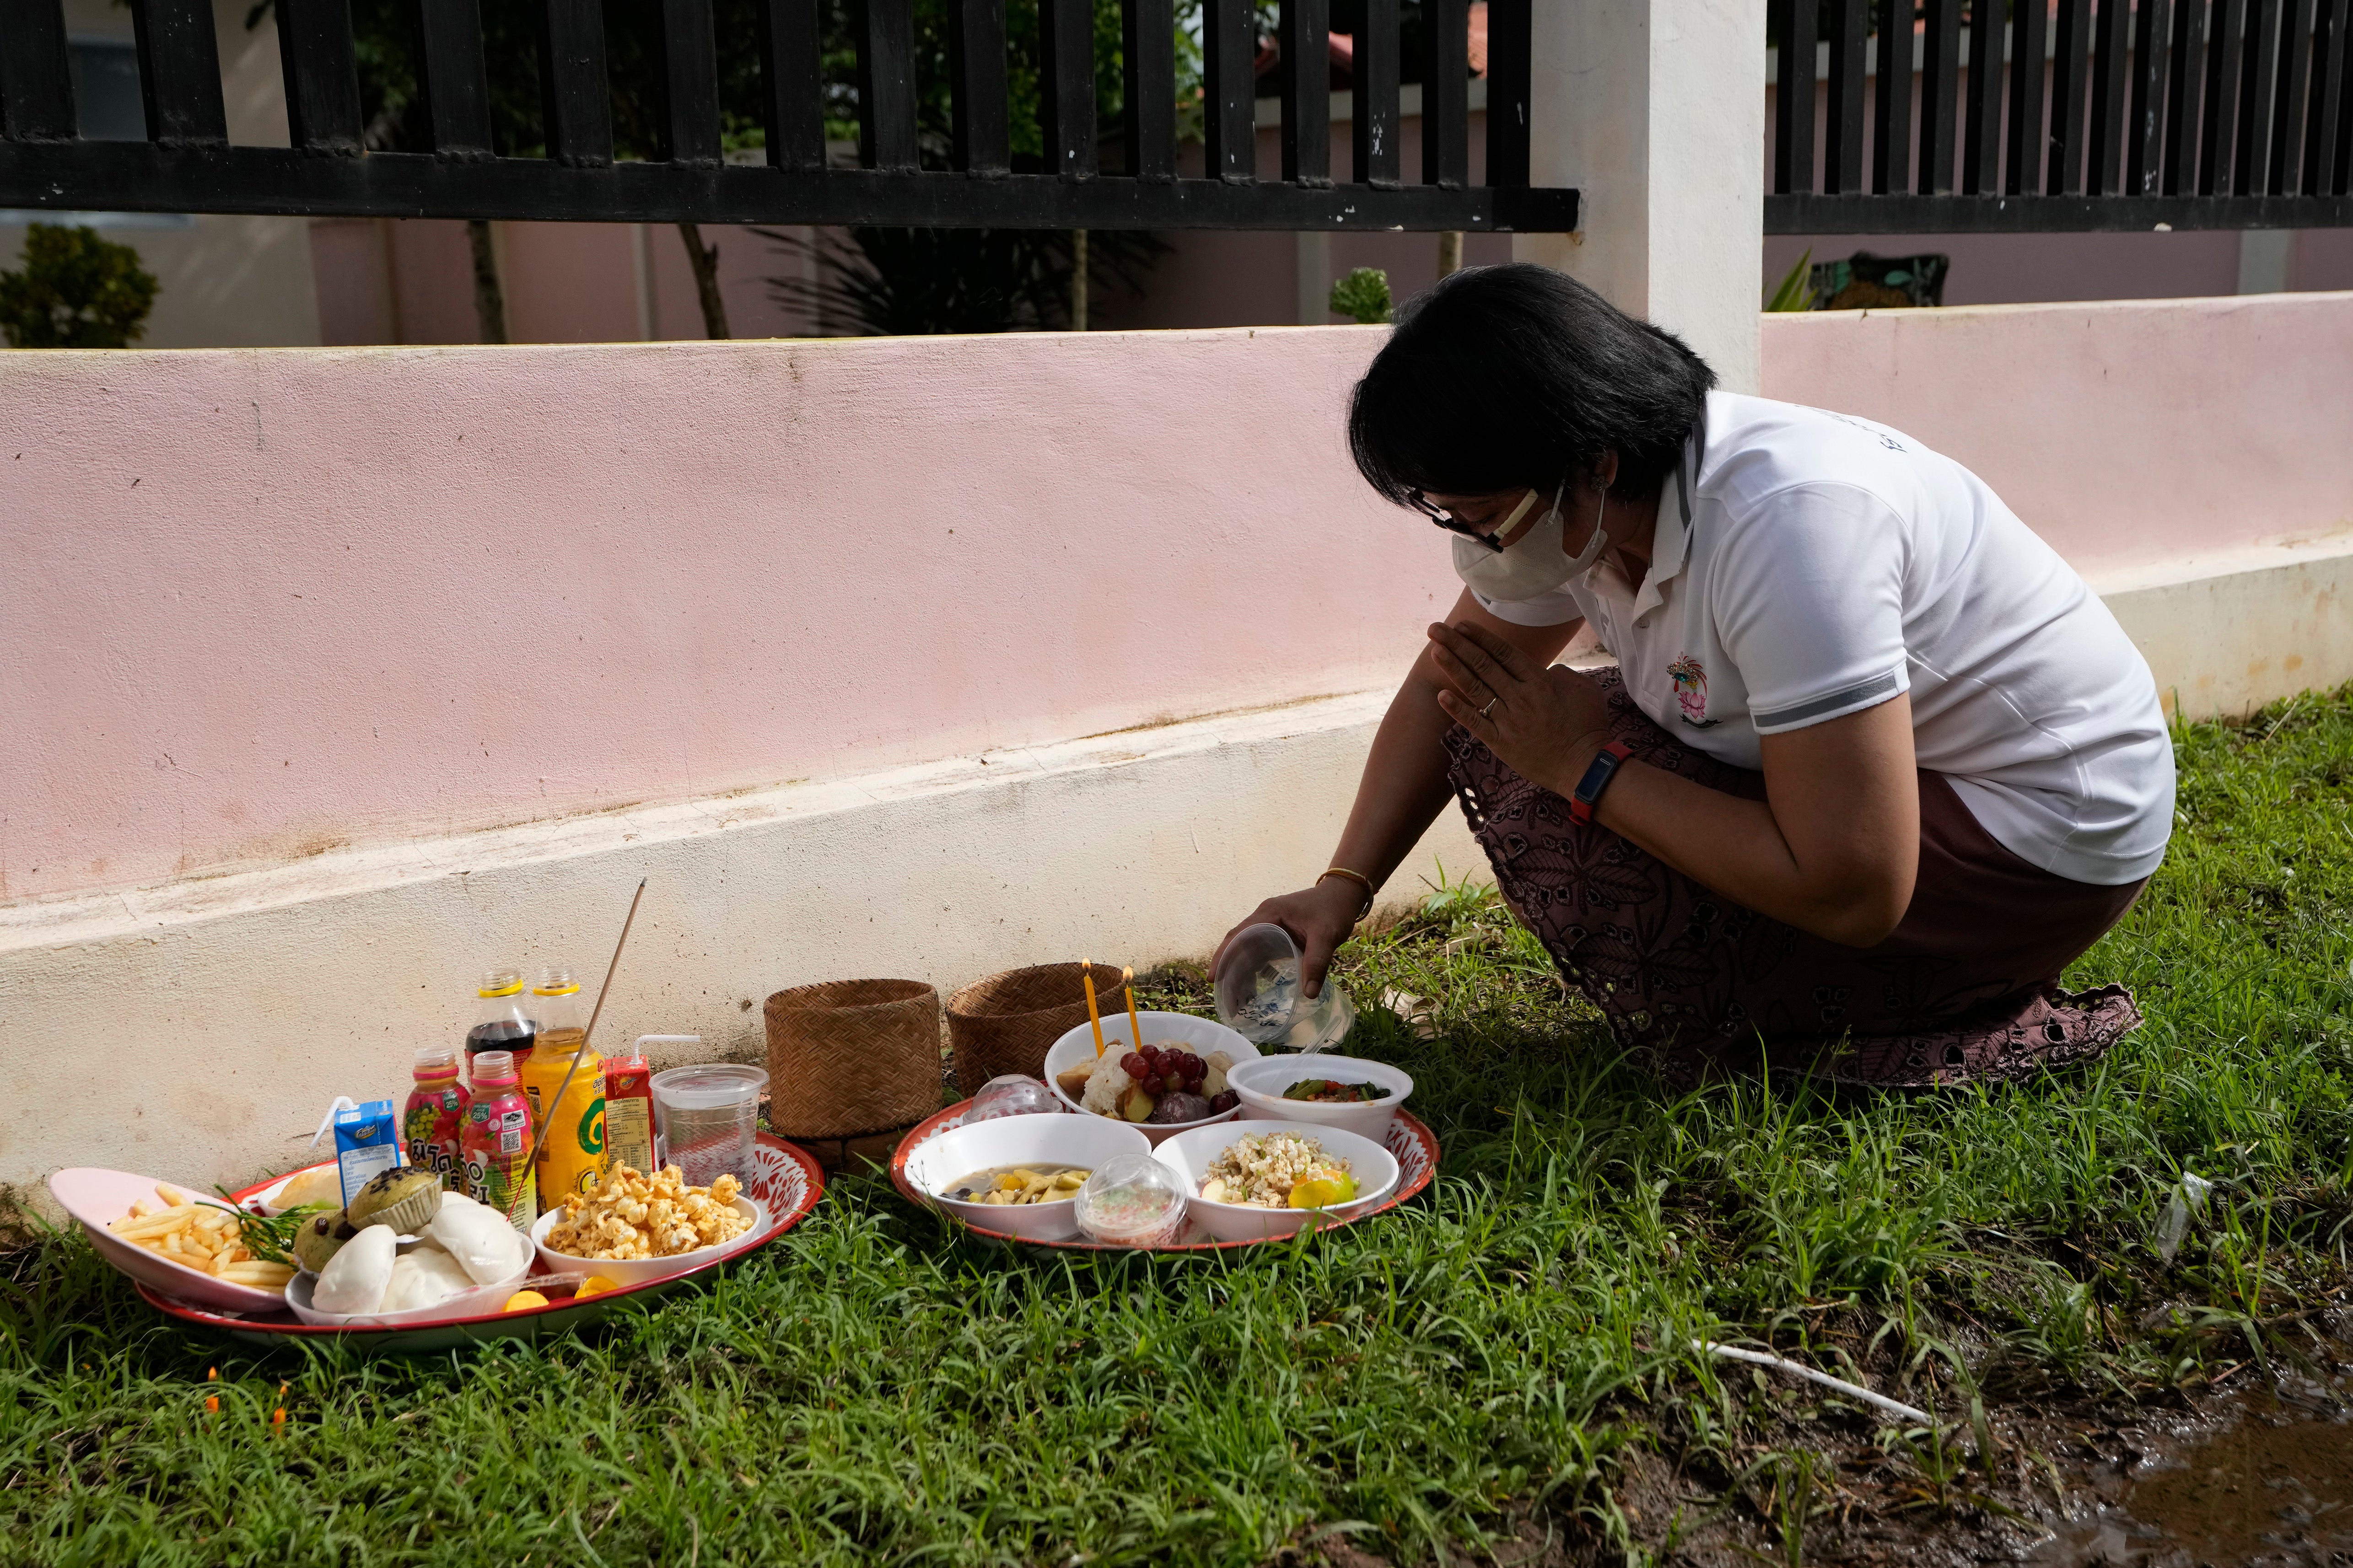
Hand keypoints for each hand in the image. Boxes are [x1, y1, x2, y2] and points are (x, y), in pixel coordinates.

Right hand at [1211, 877, 1364, 999]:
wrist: (1344, 895)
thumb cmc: (1334, 910)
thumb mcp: (1327, 936)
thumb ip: (1317, 962)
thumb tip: (1308, 994)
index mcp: (1269, 914)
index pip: (1238, 935)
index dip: (1223, 956)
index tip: (1213, 978)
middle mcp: (1264, 918)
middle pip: (1237, 946)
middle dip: (1229, 972)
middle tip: (1225, 1000)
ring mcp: (1269, 926)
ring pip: (1246, 952)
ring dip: (1239, 974)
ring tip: (1237, 1001)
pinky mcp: (1277, 935)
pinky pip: (1258, 954)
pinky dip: (1252, 972)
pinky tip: (1252, 991)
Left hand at [1427, 621, 1613, 795]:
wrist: (1585, 767)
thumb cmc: (1588, 726)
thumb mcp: (1584, 689)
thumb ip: (1561, 673)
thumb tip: (1545, 671)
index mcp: (1539, 680)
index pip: (1503, 653)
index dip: (1480, 637)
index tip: (1461, 625)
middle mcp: (1519, 697)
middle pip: (1483, 665)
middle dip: (1457, 644)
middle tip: (1435, 628)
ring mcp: (1508, 720)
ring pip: (1475, 689)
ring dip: (1453, 668)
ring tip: (1435, 651)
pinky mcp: (1501, 743)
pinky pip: (1476, 723)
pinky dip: (1458, 709)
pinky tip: (1441, 695)